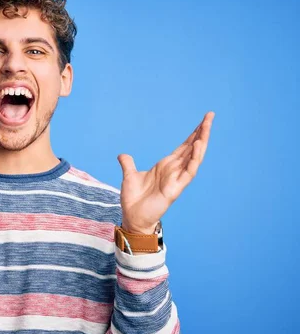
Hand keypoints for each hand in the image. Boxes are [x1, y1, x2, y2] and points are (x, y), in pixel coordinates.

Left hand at [117, 112, 214, 233]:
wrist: (132, 217)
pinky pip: (188, 172)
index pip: (183, 146)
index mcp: (165, 166)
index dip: (193, 134)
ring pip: (193, 157)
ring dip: (201, 142)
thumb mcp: (129, 176)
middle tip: (210, 116)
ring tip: (206, 127)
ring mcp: (176, 179)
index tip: (203, 120)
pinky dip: (193, 159)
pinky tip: (198, 146)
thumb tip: (122, 155)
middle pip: (192, 148)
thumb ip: (128, 164)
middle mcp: (174, 170)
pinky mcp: (175, 188)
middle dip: (201, 132)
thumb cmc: (134, 200)